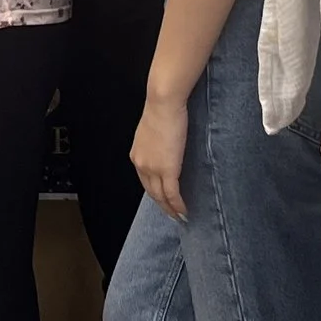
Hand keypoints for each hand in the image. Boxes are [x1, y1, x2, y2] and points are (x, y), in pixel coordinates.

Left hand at [131, 95, 189, 220]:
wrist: (163, 104)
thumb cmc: (162, 110)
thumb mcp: (153, 130)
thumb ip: (157, 143)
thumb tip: (166, 148)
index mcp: (137, 155)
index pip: (145, 180)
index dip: (154, 192)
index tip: (162, 199)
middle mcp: (141, 165)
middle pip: (151, 192)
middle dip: (162, 205)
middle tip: (172, 214)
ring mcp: (153, 169)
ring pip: (161, 196)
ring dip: (170, 209)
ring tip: (179, 217)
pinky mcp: (167, 170)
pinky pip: (172, 193)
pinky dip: (178, 205)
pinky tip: (184, 211)